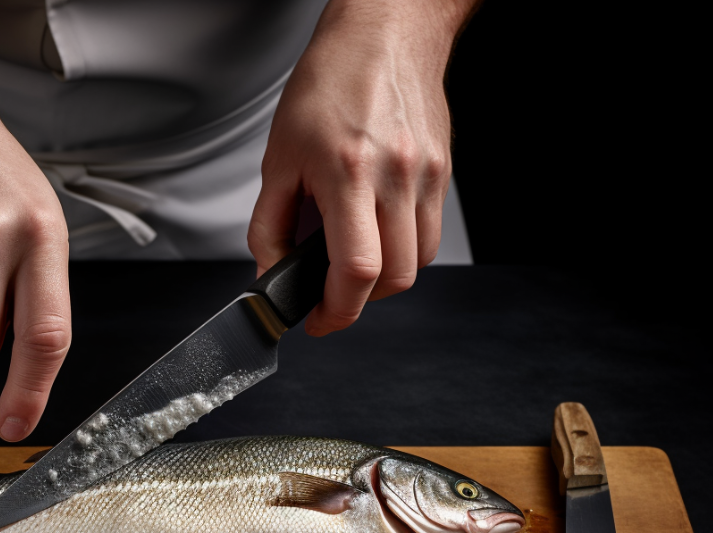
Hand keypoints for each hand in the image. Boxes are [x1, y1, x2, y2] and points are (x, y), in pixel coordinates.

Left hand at [249, 0, 474, 334]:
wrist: (384, 33)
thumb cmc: (329, 83)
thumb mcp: (279, 155)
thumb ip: (272, 223)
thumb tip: (270, 272)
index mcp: (348, 172)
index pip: (356, 270)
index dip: (337, 311)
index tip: (318, 321)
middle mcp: (395, 176)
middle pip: (393, 278)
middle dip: (358, 301)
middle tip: (330, 296)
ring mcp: (425, 175)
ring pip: (416, 262)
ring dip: (383, 278)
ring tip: (352, 259)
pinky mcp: (442, 172)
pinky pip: (429, 234)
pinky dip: (402, 249)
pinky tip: (376, 230)